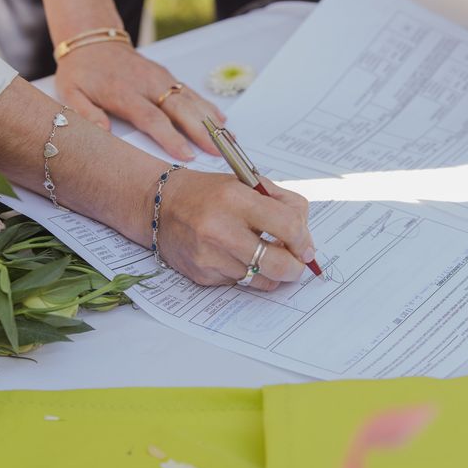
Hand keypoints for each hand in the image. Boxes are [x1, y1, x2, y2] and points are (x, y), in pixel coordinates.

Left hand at [55, 42, 225, 160]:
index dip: (171, 137)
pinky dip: (208, 106)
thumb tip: (102, 131)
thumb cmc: (82, 73)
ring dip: (211, 120)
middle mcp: (147, 85)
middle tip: (218, 150)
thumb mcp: (70, 94)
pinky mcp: (167, 77)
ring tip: (228, 139)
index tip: (187, 154)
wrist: (93, 42)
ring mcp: (161, 79)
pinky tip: (221, 120)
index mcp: (124, 93)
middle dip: (201, 131)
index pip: (152, 118)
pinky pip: (191, 92)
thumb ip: (85, 114)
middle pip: (180, 110)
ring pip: (191, 100)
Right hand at [154, 170, 315, 290]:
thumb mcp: (246, 184)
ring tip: (265, 256)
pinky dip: (246, 274)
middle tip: (297, 264)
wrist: (160, 205)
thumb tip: (306, 240)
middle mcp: (221, 229)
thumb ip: (282, 204)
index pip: (288, 226)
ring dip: (271, 272)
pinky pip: (240, 283)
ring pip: (261, 279)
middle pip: (279, 263)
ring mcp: (210, 256)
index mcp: (235, 198)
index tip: (306, 247)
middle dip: (295, 268)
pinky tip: (237, 257)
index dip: (304, 240)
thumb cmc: (209, 193)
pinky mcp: (202, 274)